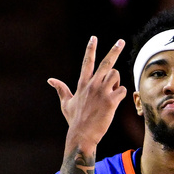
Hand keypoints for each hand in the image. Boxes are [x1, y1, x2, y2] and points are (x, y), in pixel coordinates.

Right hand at [48, 37, 128, 153]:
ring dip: (116, 82)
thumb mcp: (66, 104)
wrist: (82, 135)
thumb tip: (50, 80)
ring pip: (116, 75)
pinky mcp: (110, 101)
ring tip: (111, 92)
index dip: (90, 49)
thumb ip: (61, 89)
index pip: (87, 62)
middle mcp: (92, 85)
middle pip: (106, 63)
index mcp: (82, 84)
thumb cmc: (75, 121)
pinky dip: (121, 95)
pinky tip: (115, 102)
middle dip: (114, 50)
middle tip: (121, 41)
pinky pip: (122, 90)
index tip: (94, 38)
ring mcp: (101, 92)